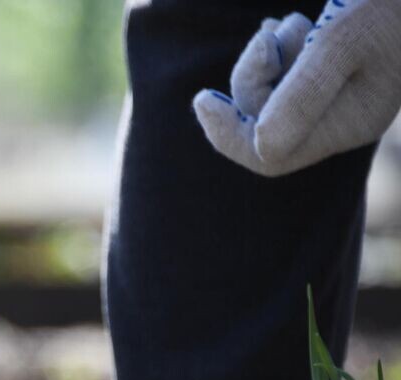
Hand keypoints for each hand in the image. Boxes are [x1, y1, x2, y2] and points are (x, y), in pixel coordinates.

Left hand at [194, 0, 400, 176]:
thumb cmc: (387, 6)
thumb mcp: (341, 41)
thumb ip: (302, 94)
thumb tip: (260, 145)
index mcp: (349, 125)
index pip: (269, 158)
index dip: (228, 135)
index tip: (203, 100)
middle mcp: (343, 119)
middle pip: (263, 122)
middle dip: (252, 79)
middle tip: (268, 37)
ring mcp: (339, 98)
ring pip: (271, 94)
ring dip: (266, 58)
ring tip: (293, 23)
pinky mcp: (332, 73)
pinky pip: (285, 77)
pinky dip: (276, 52)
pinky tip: (288, 25)